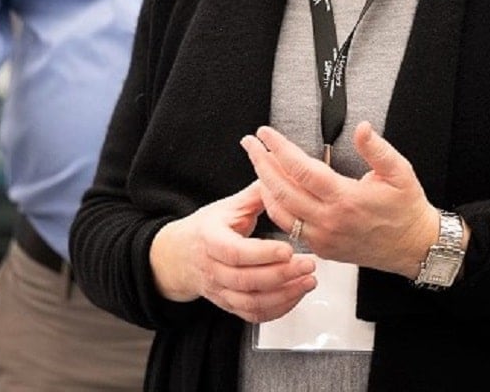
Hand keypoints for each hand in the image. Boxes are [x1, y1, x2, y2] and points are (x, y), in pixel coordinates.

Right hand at [149, 181, 316, 322]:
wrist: (180, 256)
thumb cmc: (207, 228)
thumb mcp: (227, 207)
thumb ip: (255, 195)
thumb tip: (279, 174)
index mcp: (211, 239)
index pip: (235, 252)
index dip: (263, 253)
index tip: (288, 248)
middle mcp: (214, 269)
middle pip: (247, 280)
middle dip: (282, 275)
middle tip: (309, 265)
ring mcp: (220, 290)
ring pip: (252, 302)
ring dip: (284, 295)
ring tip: (308, 281)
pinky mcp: (229, 305)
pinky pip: (254, 315)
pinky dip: (277, 310)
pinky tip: (296, 295)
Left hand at [241, 121, 440, 278]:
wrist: (414, 246)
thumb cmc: (407, 209)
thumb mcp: (400, 172)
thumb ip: (377, 148)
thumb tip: (362, 128)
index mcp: (345, 199)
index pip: (301, 170)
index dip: (280, 149)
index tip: (266, 134)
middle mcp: (329, 220)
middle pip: (282, 189)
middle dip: (261, 162)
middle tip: (250, 143)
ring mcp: (323, 237)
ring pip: (280, 211)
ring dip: (263, 185)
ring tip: (256, 163)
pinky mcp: (322, 248)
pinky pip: (288, 227)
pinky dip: (274, 208)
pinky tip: (270, 192)